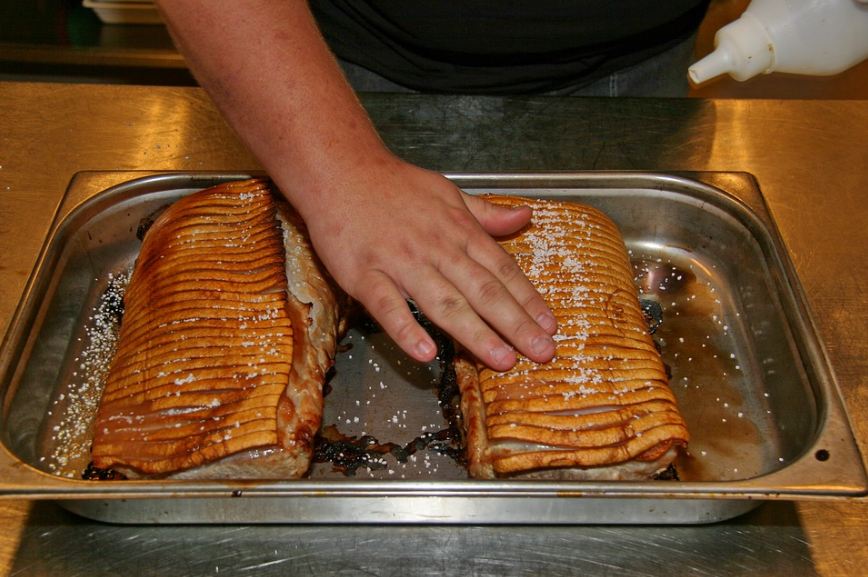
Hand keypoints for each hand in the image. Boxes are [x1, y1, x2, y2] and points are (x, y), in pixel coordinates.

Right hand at [291, 153, 556, 370]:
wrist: (340, 170)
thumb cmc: (395, 185)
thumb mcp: (449, 192)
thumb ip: (486, 213)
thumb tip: (524, 218)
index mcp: (459, 230)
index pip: (502, 270)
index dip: (528, 300)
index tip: (550, 326)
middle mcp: (436, 248)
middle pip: (483, 291)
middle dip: (516, 324)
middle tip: (542, 352)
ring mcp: (400, 263)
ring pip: (444, 302)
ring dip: (475, 333)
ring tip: (502, 360)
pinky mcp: (364, 274)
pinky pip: (387, 306)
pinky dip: (406, 329)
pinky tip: (426, 353)